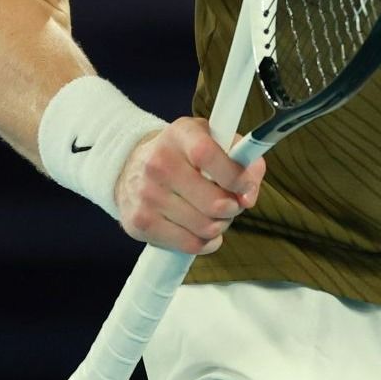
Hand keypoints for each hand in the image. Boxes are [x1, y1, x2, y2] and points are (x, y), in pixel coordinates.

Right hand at [112, 116, 264, 254]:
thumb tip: (248, 196)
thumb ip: (245, 160)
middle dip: (232, 208)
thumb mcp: (215, 140)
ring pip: (206, 227)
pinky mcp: (141, 223)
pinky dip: (205, 242)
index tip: (245, 187)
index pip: (207, 155)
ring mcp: (147, 195)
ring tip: (213, 214)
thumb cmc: (185, 155)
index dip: (234, 176)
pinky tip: (201, 230)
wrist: (132, 168)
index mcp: (180, 135)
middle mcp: (159, 163)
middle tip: (230, 203)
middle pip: (213, 202)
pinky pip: (191, 244)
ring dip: (219, 225)